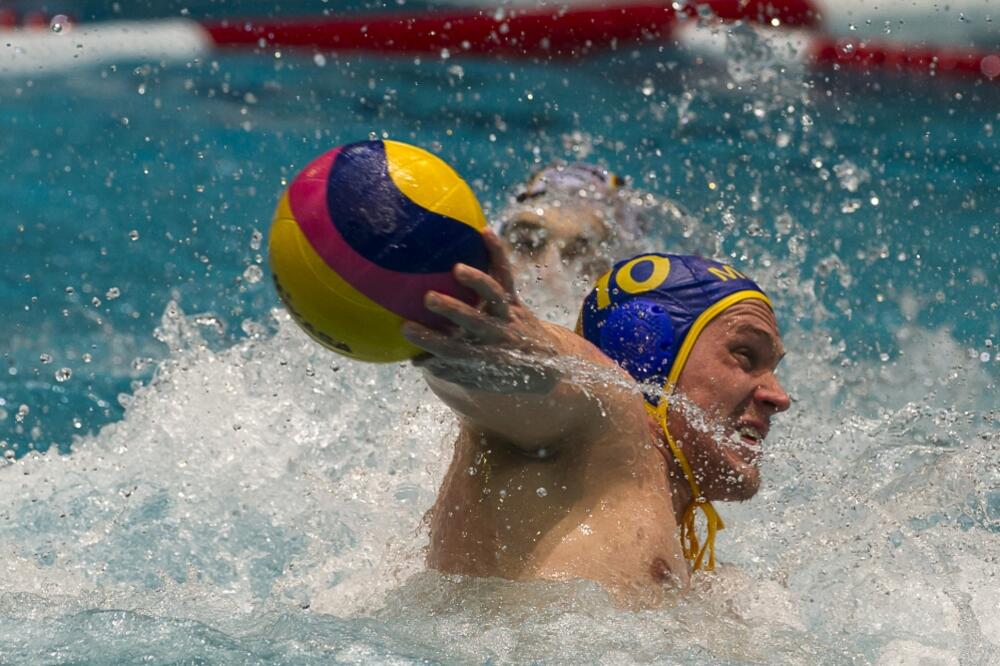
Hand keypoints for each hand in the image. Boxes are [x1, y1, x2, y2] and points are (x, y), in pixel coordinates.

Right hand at [402, 230, 559, 393]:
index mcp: (482, 356)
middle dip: (453, 310)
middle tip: (429, 298)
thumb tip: (412, 359)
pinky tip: (484, 231)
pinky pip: (506, 273)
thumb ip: (446, 369)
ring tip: (457, 269)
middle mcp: (497, 335)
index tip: (405, 329)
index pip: (452, 350)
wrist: (545, 363)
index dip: (429, 341)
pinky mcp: (514, 298)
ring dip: (477, 282)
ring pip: (494, 295)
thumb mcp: (476, 377)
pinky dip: (497, 253)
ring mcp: (508, 315)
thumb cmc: (499, 370)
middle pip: (474, 322)